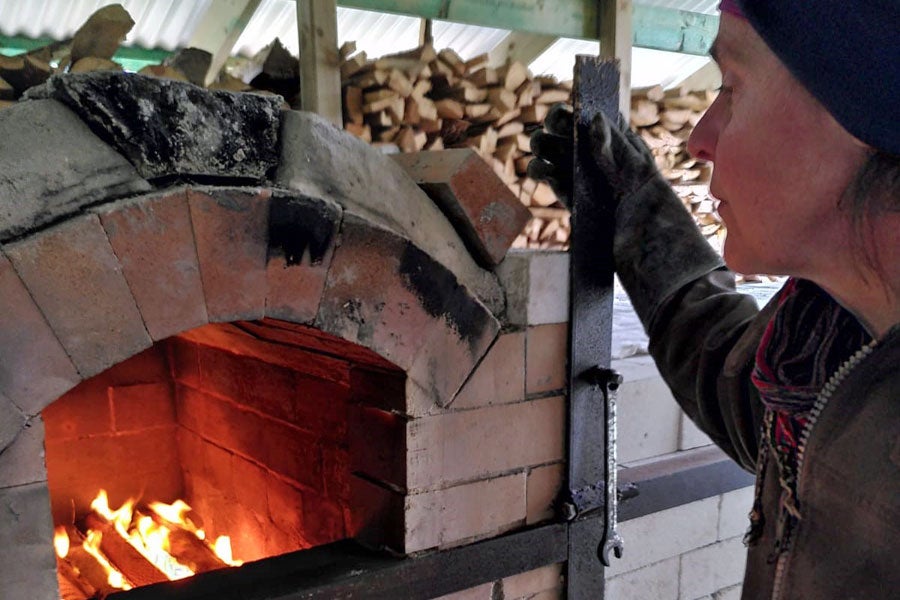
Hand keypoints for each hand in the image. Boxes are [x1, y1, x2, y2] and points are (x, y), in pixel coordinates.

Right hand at [529, 107, 659, 207]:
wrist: (639, 224)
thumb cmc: (644, 189)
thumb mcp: (636, 163)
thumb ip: (614, 143)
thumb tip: (596, 117)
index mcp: (600, 131)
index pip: (578, 112)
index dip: (568, 111)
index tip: (569, 119)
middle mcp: (582, 144)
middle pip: (554, 125)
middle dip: (552, 126)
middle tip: (565, 139)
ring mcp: (568, 164)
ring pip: (542, 145)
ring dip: (541, 144)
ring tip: (550, 155)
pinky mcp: (559, 186)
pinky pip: (539, 171)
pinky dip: (537, 168)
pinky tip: (547, 173)